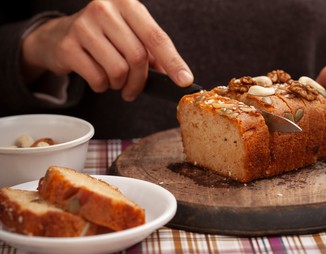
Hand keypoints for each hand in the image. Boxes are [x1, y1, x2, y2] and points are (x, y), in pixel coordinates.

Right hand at [21, 0, 192, 100]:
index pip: (156, 37)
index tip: (184, 81)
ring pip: (118, 70)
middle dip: (139, 81)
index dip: (173, 62)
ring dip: (120, 85)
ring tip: (114, 81)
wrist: (59, 35)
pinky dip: (102, 86)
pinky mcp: (68, 46)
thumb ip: (151, 52)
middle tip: (134, 90)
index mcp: (127, 4)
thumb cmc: (104, 37)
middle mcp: (105, 9)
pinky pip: (97, 78)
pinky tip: (99, 80)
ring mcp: (84, 26)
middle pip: (138, 57)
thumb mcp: (129, 35)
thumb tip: (175, 76)